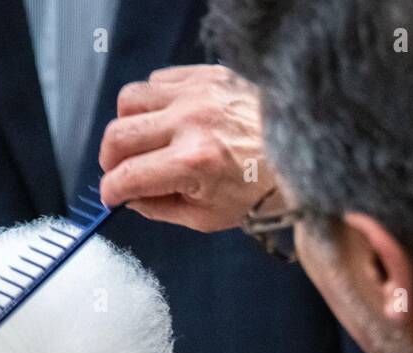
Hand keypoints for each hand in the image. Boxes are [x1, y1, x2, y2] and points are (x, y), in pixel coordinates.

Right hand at [98, 65, 275, 231]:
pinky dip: (153, 102)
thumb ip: (160, 208)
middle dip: (109, 160)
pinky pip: (159, 80)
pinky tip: (167, 120)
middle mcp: (191, 122)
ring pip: (130, 100)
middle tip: (119, 171)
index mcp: (192, 163)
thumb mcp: (208, 217)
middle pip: (118, 134)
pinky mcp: (208, 75)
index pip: (127, 175)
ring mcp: (199, 93)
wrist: (302, 153)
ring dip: (127, 125)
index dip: (111, 190)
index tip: (112, 195)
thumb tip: (131, 199)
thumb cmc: (261, 189)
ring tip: (142, 143)